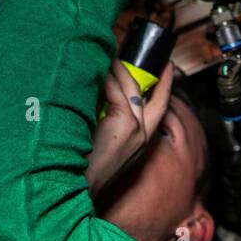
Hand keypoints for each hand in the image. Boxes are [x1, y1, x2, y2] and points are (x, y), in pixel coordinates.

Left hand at [85, 59, 174, 197]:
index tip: (166, 69)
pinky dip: (106, 78)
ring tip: (104, 58)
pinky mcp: (125, 124)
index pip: (160, 107)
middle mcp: (143, 134)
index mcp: (140, 139)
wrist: (75, 186)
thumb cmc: (81, 164)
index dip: (164, 86)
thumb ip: (108, 118)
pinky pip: (116, 90)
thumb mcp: (102, 139)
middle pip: (156, 96)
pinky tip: (96, 72)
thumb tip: (102, 88)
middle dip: (154, 73)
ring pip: (131, 87)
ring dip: (117, 70)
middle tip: (148, 55)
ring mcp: (136, 128)